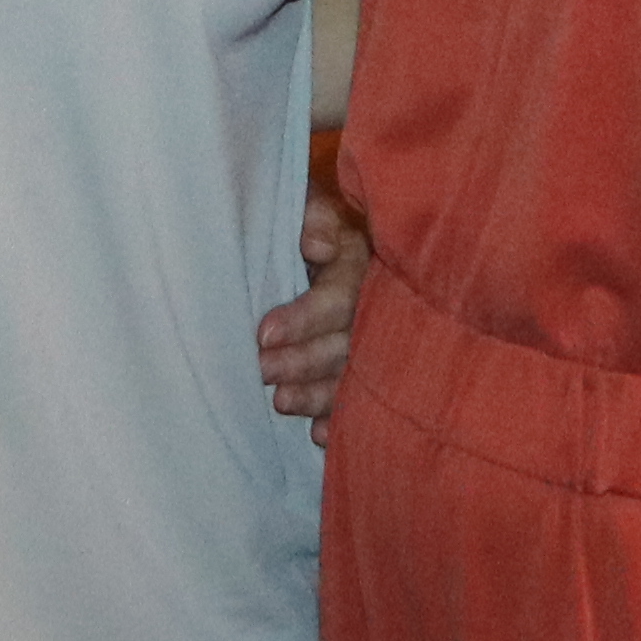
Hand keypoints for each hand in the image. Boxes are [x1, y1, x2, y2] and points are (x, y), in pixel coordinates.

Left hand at [256, 177, 367, 422]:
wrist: (335, 239)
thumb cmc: (316, 223)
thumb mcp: (317, 206)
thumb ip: (316, 217)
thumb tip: (315, 246)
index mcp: (363, 264)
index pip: (339, 296)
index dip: (304, 318)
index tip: (264, 333)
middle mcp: (377, 306)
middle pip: (346, 343)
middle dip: (303, 361)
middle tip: (261, 370)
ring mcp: (379, 341)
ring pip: (352, 375)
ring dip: (318, 394)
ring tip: (281, 402)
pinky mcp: (374, 368)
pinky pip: (362, 400)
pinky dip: (340, 419)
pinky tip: (319, 435)